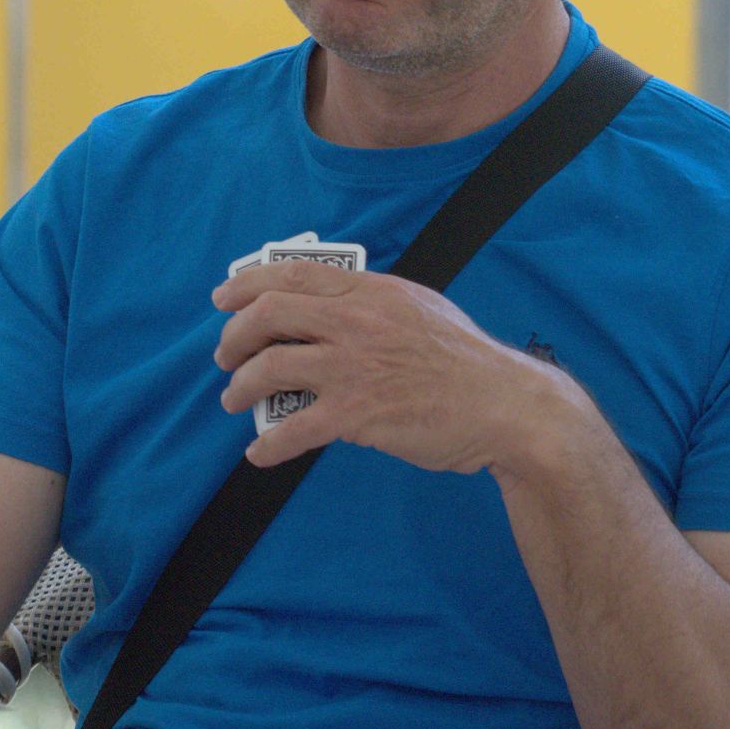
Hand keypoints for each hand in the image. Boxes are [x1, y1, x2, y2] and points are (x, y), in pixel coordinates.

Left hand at [212, 259, 574, 473]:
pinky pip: (293, 430)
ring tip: (234, 400)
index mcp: (371, 292)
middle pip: (268, 316)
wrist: (506, 406)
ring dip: (239, 387)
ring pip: (269, 369)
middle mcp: (357, 323)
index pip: (293, 275)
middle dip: (233, 337)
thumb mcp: (419, 308)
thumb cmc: (464, 362)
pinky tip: (258, 453)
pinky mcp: (358, 415)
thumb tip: (326, 308)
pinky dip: (267, 445)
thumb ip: (371, 304)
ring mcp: (354, 368)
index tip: (223, 299)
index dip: (246, 284)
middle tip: (225, 355)